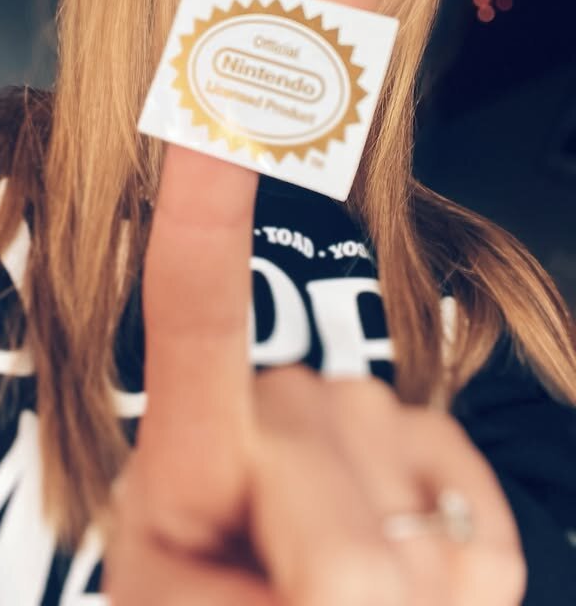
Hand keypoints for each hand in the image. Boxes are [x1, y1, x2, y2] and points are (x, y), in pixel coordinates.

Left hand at [103, 145, 525, 604]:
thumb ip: (303, 581)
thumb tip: (366, 574)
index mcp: (191, 452)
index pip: (196, 316)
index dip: (205, 216)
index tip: (211, 121)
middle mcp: (282, 416)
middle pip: (325, 453)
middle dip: (327, 560)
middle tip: (290, 598)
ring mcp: (372, 433)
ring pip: (413, 504)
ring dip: (397, 588)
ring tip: (339, 601)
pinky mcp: (451, 466)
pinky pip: (487, 537)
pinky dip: (464, 586)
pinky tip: (415, 589)